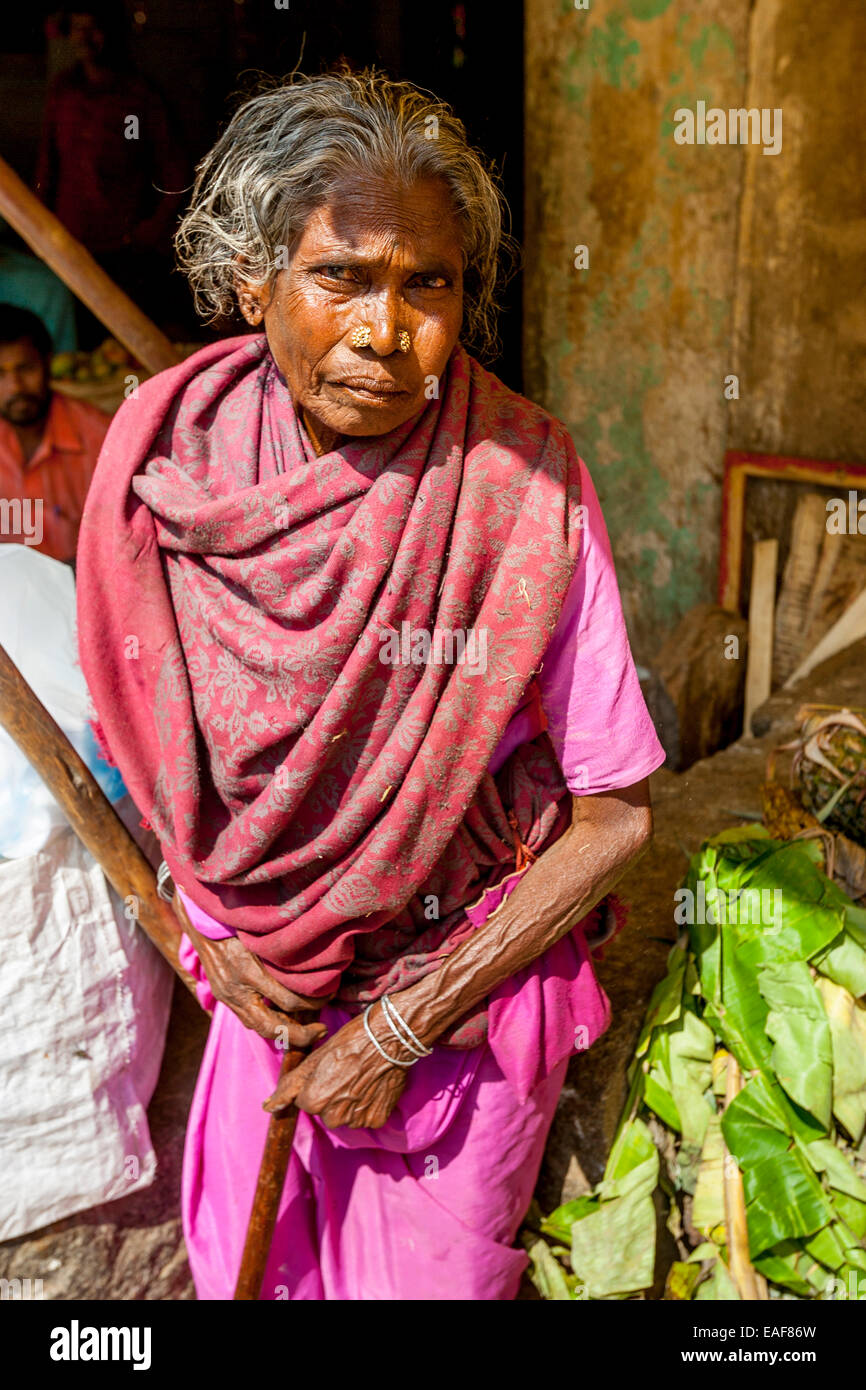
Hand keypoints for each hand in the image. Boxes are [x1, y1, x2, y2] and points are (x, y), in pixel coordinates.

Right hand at [185, 920, 326, 1048]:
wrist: (204, 923)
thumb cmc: (241, 924)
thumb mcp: (264, 935)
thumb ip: (286, 954)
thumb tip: (319, 967)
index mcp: (250, 971)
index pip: (288, 1001)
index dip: (314, 1004)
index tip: (329, 996)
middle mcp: (237, 990)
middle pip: (273, 1028)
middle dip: (301, 1036)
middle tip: (322, 1030)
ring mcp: (228, 998)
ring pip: (259, 1029)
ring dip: (286, 1035)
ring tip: (307, 1031)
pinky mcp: (224, 999)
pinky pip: (249, 1021)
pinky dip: (269, 1025)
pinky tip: (285, 1020)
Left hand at [264, 1006, 415, 1129]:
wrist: (389, 1038)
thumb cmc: (349, 1042)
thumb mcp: (314, 1059)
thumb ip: (289, 1087)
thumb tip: (268, 1107)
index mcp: (313, 1101)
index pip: (304, 1101)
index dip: (314, 1083)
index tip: (327, 1069)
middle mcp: (333, 1117)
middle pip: (324, 1112)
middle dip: (330, 1096)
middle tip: (344, 1073)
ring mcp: (356, 1120)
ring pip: (345, 1115)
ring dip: (349, 1102)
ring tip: (360, 1077)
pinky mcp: (376, 1120)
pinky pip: (365, 1117)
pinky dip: (367, 1104)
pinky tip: (372, 1085)